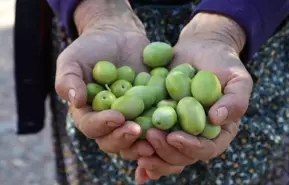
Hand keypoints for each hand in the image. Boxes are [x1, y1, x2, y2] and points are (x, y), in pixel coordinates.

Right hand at [55, 0, 153, 156]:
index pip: (91, 127)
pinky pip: (156, 127)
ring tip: (155, 139)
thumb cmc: (91, 48)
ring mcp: (131, 120)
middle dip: (124, 138)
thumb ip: (68, 80)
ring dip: (143, 144)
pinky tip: (172, 130)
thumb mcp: (73, 59)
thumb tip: (75, 101)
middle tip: (137, 130)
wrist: (118, 36)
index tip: (117, 117)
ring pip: (135, 141)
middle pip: (113, 141)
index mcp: (87, 114)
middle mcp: (109, 123)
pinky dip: (162, 132)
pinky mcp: (150, 113)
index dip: (102, 125)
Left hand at [136, 13, 252, 182]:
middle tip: (150, 137)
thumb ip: (236, 100)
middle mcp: (197, 138)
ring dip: (149, 155)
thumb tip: (217, 119)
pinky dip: (139, 148)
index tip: (174, 137)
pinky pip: (149, 140)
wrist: (200, 48)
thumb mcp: (238, 78)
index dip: (191, 148)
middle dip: (165, 151)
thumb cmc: (222, 63)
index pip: (207, 149)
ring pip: (163, 153)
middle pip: (182, 157)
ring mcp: (177, 131)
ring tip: (134, 148)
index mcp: (218, 133)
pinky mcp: (160, 122)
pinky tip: (128, 150)